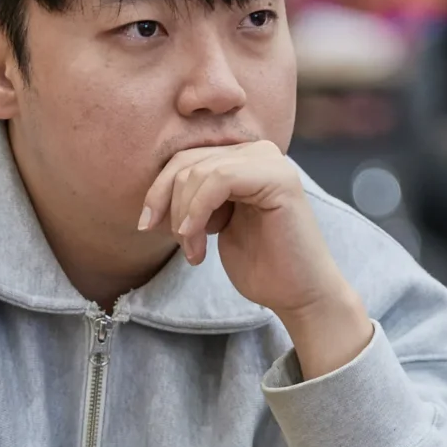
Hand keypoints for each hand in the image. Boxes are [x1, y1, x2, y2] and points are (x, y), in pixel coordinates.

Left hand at [138, 139, 372, 378]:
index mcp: (243, 159)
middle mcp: (259, 152)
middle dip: (168, 203)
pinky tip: (197, 239)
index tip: (147, 225)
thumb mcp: (215, 224)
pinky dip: (198, 210)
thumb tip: (155, 188)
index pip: (185, 159)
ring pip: (199, 171)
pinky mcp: (279, 178)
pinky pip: (219, 179)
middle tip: (176, 242)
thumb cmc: (261, 265)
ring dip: (185, 217)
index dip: (158, 191)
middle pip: (187, 161)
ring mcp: (271, 161)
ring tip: (194, 252)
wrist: (299, 295)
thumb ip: (195, 199)